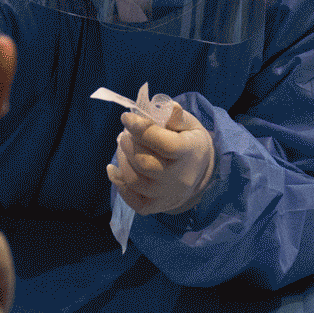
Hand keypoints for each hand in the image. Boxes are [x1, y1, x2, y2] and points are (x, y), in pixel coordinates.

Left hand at [106, 87, 214, 215]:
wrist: (199, 172)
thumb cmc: (188, 142)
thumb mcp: (189, 125)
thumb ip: (177, 117)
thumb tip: (166, 106)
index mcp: (189, 153)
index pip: (165, 144)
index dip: (142, 129)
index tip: (127, 117)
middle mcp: (179, 178)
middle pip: (144, 164)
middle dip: (128, 145)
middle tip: (125, 134)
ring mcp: (167, 195)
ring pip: (134, 180)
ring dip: (122, 160)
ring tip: (122, 146)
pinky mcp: (157, 206)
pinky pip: (132, 200)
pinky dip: (118, 184)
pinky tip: (114, 169)